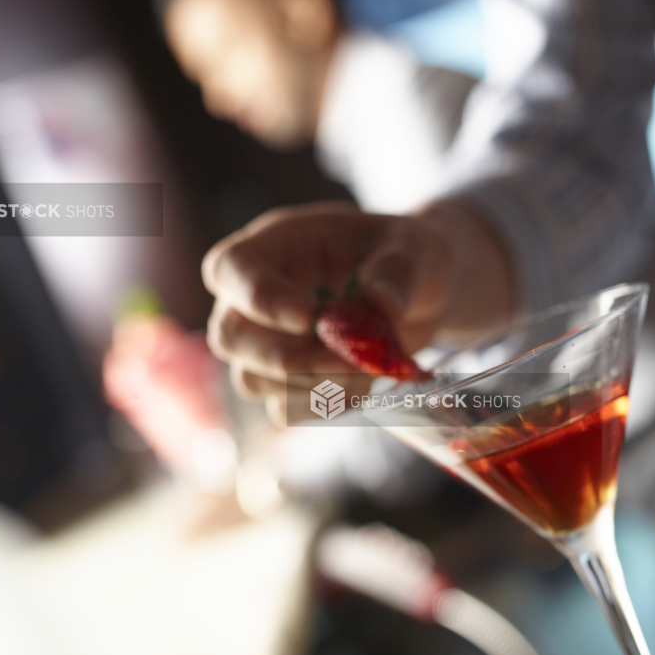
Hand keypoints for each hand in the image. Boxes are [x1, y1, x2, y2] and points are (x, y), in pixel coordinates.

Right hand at [203, 200, 513, 420]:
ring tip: (367, 373)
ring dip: (308, 386)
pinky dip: (323, 407)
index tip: (307, 318)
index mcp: (272, 246)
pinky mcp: (290, 381)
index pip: (230, 269)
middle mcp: (257, 297)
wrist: (425, 295)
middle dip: (285, 359)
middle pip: (229, 336)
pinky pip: (285, 408)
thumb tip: (381, 304)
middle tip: (344, 361)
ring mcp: (268, 343)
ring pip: (253, 379)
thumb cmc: (407, 256)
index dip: (257, 298)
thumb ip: (397, 270)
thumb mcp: (413, 248)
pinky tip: (363, 388)